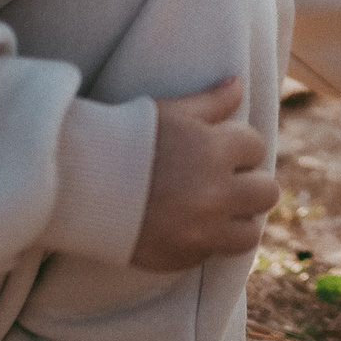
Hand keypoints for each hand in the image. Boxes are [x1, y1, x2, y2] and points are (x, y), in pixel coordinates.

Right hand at [131, 76, 276, 271]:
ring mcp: (201, 230)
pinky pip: (212, 254)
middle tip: (224, 182)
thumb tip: (238, 84)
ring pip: (250, 232)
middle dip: (249, 185)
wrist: (74, 183)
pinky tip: (184, 226)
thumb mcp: (168, 112)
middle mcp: (216, 192)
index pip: (256, 148)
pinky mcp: (182, 257)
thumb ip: (210, 101)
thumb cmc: (122, 138)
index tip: (220, 150)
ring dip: (238, 220)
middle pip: (266, 193)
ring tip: (214, 210)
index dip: (239, 148)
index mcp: (215, 150)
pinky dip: (205, 242)